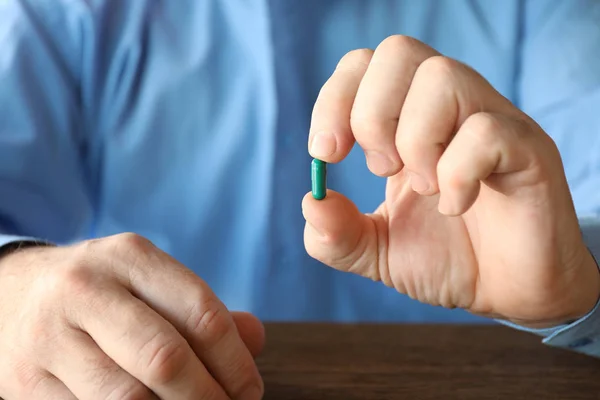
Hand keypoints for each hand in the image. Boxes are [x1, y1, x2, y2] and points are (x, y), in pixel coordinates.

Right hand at [0, 233, 263, 398]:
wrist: (10, 293)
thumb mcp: (147, 281)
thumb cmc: (100, 292)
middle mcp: (87, 290)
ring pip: (128, 398)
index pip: (202, 313)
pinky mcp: (26, 381)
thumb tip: (255, 340)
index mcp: (130, 257)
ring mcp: (51, 337)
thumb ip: (201, 309)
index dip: (235, 362)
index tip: (250, 390)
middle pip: (166, 359)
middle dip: (208, 397)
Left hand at [303, 35, 599, 327]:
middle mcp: (451, 109)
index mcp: (409, 120)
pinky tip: (457, 206)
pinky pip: (486, 131)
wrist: (506, 297)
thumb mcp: (375, 251)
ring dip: (415, 141)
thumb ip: (336, 233)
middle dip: (370, 116)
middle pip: (398, 53)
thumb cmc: (447, 260)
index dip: (334, 100)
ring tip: (425, 189)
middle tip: (382, 169)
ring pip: (441, 77)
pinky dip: (456, 174)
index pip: (365, 64)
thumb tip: (310, 200)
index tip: (326, 153)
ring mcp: (492, 122)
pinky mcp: (528, 149)